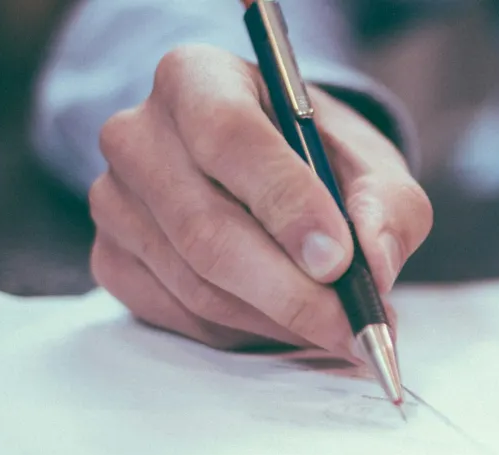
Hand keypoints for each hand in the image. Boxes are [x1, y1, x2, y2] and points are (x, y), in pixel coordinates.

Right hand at [89, 44, 430, 352]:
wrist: (267, 172)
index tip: (338, 260)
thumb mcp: (370, 163)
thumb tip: (375, 264)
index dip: (286, 204)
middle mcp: (137, 134)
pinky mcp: (111, 259)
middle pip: (206, 228)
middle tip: (353, 325)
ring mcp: (114, 201)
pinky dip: (244, 332)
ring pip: (197, 283)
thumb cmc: (317, 158)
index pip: (229, 137)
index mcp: (196, 78)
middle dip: (291, 290)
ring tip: (337, 328)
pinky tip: (286, 322)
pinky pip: (180, 315)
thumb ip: (387, 206)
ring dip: (277, 319)